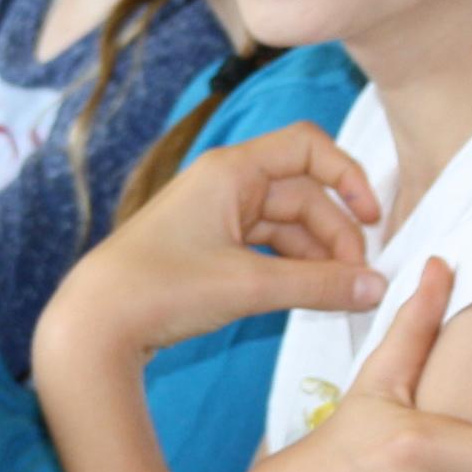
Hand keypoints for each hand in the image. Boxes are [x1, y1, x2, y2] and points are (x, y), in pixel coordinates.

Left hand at [33, 122, 388, 368]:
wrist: (95, 324)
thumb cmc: (160, 290)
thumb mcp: (249, 286)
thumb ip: (318, 284)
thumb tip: (376, 287)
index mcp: (231, 170)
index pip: (308, 147)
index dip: (348, 177)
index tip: (375, 219)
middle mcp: (225, 184)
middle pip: (303, 195)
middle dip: (337, 235)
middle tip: (361, 283)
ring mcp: (215, 216)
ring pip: (286, 226)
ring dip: (317, 257)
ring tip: (342, 297)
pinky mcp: (208, 248)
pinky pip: (265, 248)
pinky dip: (291, 269)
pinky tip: (311, 297)